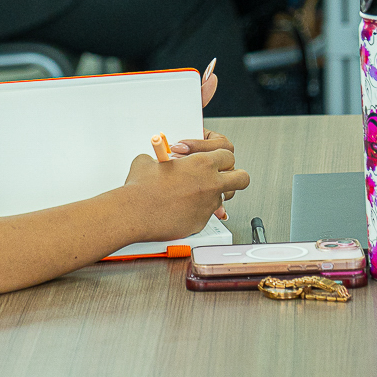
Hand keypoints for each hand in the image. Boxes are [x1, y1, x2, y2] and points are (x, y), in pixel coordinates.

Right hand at [123, 140, 249, 241]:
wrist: (135, 213)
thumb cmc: (141, 188)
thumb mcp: (150, 161)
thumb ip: (163, 159)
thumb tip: (160, 160)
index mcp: (202, 163)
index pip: (227, 154)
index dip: (220, 155)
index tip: (213, 157)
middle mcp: (211, 184)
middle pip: (242, 178)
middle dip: (236, 176)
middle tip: (225, 175)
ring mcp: (208, 204)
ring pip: (225, 198)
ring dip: (215, 194)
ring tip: (197, 191)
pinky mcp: (201, 222)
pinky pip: (208, 213)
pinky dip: (199, 209)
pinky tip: (184, 207)